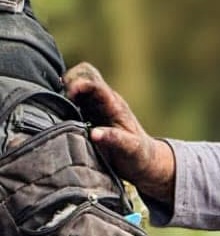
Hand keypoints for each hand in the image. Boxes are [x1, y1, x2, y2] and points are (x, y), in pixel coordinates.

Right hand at [64, 63, 175, 206]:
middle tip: (61, 101)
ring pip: (76, 82)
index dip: (78, 84)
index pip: (93, 82)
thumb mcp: (130, 149)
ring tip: (59, 107)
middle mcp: (104, 100)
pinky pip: (73, 98)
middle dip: (69, 81)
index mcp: (114, 105)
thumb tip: (94, 134)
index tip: (68, 98)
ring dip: (64, 90)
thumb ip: (115, 140)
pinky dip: (63, 100)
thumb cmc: (139, 155)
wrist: (145, 161)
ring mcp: (96, 105)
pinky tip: (60, 114)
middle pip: (83, 73)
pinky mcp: (89, 112)